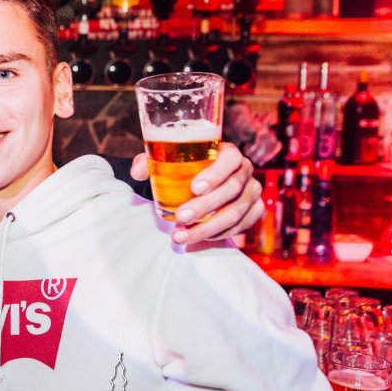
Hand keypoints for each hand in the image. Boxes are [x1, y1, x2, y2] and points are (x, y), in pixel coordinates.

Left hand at [130, 142, 262, 245]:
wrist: (200, 184)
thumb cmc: (184, 169)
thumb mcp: (166, 162)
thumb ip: (149, 163)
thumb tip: (137, 172)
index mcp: (227, 152)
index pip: (230, 158)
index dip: (215, 173)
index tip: (194, 188)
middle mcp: (245, 170)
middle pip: (232, 188)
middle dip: (206, 206)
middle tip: (181, 217)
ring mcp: (252, 191)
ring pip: (237, 211)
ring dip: (209, 227)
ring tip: (181, 236)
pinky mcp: (255, 210)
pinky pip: (242, 225)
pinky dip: (220, 234)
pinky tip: (199, 238)